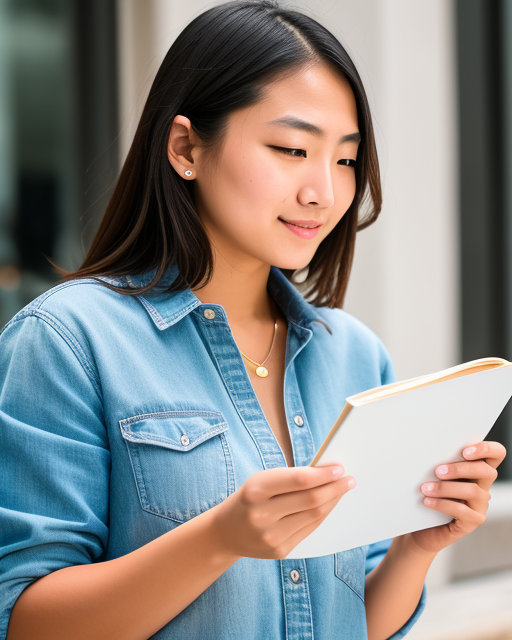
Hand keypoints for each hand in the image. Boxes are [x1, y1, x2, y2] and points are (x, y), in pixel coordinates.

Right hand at [208, 465, 355, 559]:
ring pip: (314, 516)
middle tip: (349, 479)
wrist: (225, 532)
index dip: (323, 474)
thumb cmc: (249, 498)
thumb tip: (327, 472)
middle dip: (334, 488)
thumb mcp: (261, 480)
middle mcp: (262, 514)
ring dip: (333, 501)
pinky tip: (328, 505)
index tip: (339, 468)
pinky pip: (310, 529)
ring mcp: (271, 536)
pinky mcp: (280, 551)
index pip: (299, 480)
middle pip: (311, 500)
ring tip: (342, 490)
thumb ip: (291, 477)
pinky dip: (323, 515)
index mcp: (256, 490)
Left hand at [402, 440, 506, 554]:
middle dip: (461, 468)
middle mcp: (483, 486)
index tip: (464, 450)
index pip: (496, 454)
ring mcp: (480, 505)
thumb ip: (440, 463)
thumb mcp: (433, 475)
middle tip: (438, 470)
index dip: (486, 449)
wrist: (419, 527)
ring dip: (446, 488)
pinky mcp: (473, 521)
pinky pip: (463, 510)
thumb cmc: (426, 495)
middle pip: (486, 471)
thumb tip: (432, 452)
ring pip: (473, 491)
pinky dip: (443, 504)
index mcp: (476, 470)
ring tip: (425, 488)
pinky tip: (427, 501)